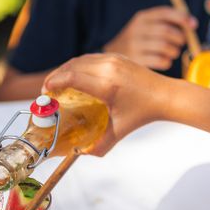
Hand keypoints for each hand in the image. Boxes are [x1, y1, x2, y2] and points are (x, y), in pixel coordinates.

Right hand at [43, 53, 174, 154]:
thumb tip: (79, 153)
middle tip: (47, 91)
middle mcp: (109, 68)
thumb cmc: (142, 114)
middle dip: (55, 77)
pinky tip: (73, 77)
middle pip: (71, 66)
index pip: (72, 77)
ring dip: (65, 70)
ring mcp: (113, 59)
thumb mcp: (119, 131)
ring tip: (57, 83)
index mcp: (107, 86)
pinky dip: (77, 66)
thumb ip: (98, 145)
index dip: (54, 83)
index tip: (45, 93)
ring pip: (79, 60)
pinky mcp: (116, 56)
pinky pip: (89, 58)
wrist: (164, 96)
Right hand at [103, 7, 195, 70]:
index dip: (182, 18)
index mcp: (142, 18)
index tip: (194, 24)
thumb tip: (191, 23)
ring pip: (165, 47)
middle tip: (182, 42)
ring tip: (173, 52)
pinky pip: (160, 61)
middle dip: (180, 37)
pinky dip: (167, 62)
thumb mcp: (146, 25)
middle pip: (166, 31)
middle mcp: (136, 30)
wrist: (112, 54)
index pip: (165, 13)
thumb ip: (166, 22)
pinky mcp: (136, 61)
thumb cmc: (139, 40)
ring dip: (174, 51)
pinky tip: (165, 61)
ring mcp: (134, 46)